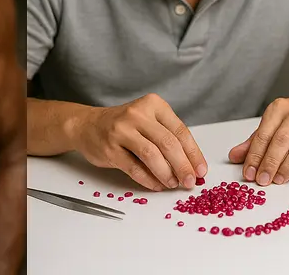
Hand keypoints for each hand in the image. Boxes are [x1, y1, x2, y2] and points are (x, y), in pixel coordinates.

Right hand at [72, 94, 206, 189]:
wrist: (87, 125)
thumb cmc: (123, 126)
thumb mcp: (147, 121)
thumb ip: (168, 138)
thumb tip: (192, 166)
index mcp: (152, 104)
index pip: (180, 130)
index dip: (194, 153)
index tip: (201, 170)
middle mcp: (137, 114)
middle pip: (168, 143)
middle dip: (183, 166)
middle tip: (190, 182)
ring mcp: (121, 130)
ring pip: (152, 155)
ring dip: (167, 174)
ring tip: (173, 184)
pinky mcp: (110, 148)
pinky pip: (134, 168)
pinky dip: (149, 179)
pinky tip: (157, 185)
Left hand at [228, 96, 288, 185]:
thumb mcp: (271, 124)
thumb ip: (253, 142)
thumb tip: (234, 156)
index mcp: (278, 109)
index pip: (263, 135)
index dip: (255, 156)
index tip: (249, 173)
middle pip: (281, 142)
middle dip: (270, 164)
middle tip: (263, 180)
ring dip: (287, 168)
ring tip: (278, 180)